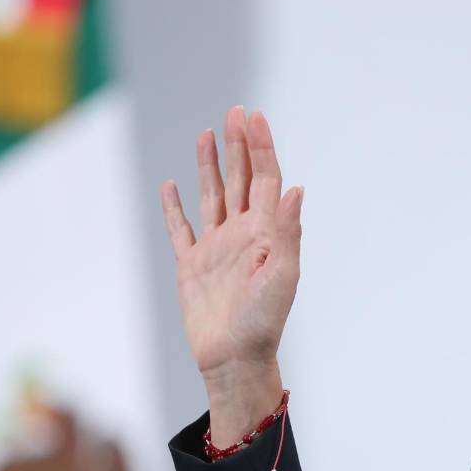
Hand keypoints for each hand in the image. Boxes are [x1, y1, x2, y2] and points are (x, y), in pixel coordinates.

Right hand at [160, 107, 302, 440]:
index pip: (266, 179)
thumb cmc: (263, 321)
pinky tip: (172, 186)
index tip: (254, 118)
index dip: (261, 148)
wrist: (234, 358)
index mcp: (267, 232)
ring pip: (212, 196)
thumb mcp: (282, 274)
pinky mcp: (191, 265)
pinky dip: (174, 208)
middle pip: (241, 179)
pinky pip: (181, 229)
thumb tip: (298, 188)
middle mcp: (242, 234)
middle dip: (239, 146)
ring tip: (208, 135)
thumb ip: (287, 230)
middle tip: (235, 112)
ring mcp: (216, 247)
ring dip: (210, 166)